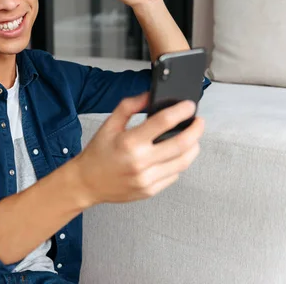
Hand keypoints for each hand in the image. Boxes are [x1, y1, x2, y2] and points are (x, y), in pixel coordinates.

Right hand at [73, 92, 203, 205]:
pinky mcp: (150, 190)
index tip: (189, 106)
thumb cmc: (97, 154)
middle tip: (198, 122)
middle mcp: (140, 161)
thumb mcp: (109, 124)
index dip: (181, 111)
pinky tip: (174, 155)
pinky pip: (174, 175)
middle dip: (196, 129)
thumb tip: (150, 96)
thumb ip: (130, 106)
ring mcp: (147, 178)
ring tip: (192, 139)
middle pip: (182, 143)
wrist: (87, 182)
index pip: (164, 122)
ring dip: (193, 147)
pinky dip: (179, 163)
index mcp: (130, 142)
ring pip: (183, 161)